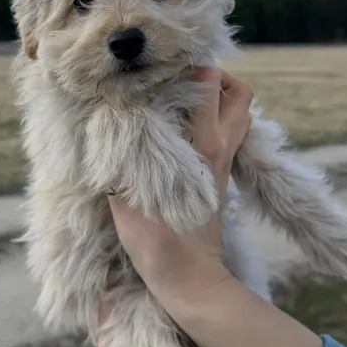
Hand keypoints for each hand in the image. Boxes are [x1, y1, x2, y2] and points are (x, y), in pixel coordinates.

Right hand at [108, 67, 253, 306]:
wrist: (191, 280)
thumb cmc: (159, 242)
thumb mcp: (126, 198)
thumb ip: (120, 156)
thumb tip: (107, 123)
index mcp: (202, 144)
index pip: (209, 84)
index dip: (187, 66)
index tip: (158, 67)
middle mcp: (220, 146)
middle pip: (238, 91)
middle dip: (213, 76)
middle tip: (179, 80)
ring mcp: (225, 160)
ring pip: (239, 111)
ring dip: (218, 97)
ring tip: (183, 100)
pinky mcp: (222, 174)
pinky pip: (229, 132)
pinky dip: (215, 119)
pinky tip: (183, 129)